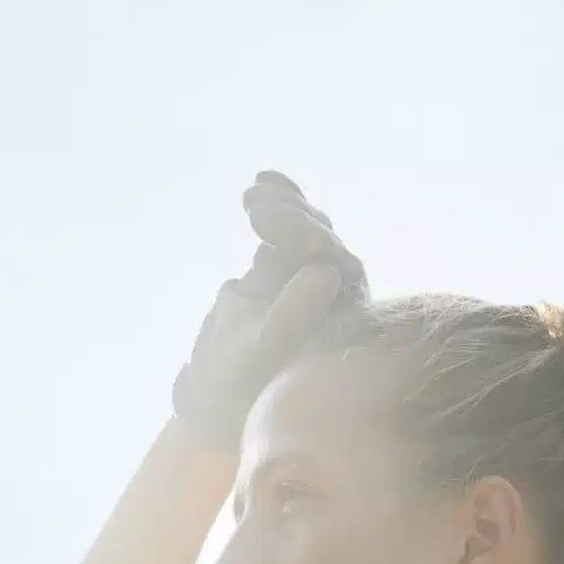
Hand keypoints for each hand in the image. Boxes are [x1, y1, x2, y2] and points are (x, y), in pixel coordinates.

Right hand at [171, 169, 367, 452]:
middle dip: (291, 220)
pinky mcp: (293, 262)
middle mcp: (338, 296)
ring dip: (283, 207)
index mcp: (343, 321)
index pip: (338, 270)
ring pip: (307, 228)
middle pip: (323, 244)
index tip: (291, 232)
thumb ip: (293, 316)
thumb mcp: (262, 351)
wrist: (220, 384)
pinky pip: (292, 223)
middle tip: (253, 208)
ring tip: (250, 199)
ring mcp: (315, 276)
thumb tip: (327, 272)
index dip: (314, 247)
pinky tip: (263, 179)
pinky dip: (280, 200)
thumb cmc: (242, 378)